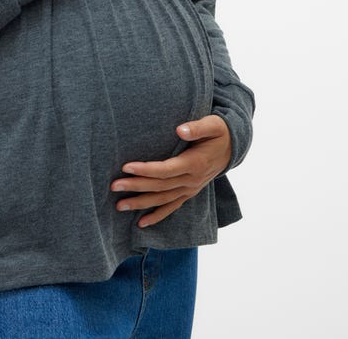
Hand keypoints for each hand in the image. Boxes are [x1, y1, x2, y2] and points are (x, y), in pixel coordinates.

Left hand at [110, 115, 231, 227]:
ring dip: (141, 203)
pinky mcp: (189, 193)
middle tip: (114, 186)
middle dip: (135, 187)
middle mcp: (191, 180)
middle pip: (159, 187)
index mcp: (195, 163)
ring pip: (162, 200)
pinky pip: (172, 207)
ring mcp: (190, 189)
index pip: (165, 170)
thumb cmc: (219, 133)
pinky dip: (157, 216)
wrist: (233, 147)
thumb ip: (197, 127)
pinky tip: (141, 223)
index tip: (126, 167)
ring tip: (119, 205)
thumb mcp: (213, 125)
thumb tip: (180, 129)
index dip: (145, 170)